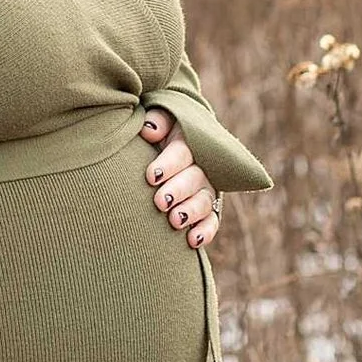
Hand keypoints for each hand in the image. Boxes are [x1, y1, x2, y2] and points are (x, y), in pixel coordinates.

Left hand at [140, 108, 219, 250]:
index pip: (182, 152)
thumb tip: (150, 130)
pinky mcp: (208, 209)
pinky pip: (212, 221)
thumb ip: (157, 121)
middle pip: (195, 178)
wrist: (165, 147)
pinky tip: (192, 240)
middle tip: (160, 202)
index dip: (168, 164)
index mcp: (188, 143)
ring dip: (191, 211)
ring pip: (204, 200)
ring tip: (175, 221)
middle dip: (178, 190)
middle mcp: (201, 167)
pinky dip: (205, 231)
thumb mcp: (159, 120)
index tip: (150, 176)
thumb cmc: (156, 133)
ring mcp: (206, 189)